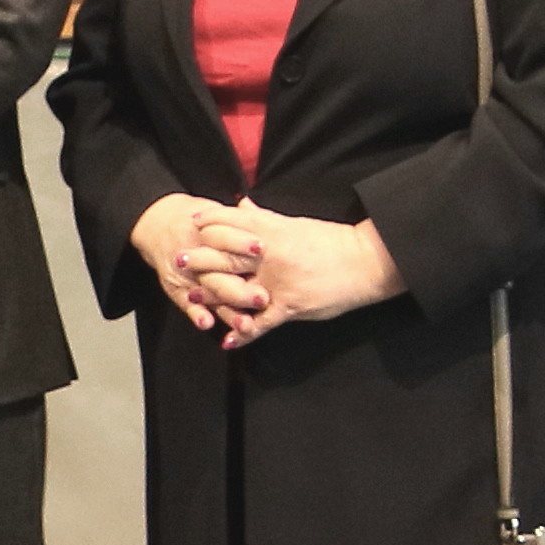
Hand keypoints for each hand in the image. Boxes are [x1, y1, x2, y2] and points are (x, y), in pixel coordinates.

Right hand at [129, 193, 261, 333]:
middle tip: (262, 299)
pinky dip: (196, 314)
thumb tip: (249, 206)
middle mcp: (203, 260)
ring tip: (245, 325)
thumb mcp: (217, 213)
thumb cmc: (197, 221)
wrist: (159, 224)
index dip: (244, 244)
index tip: (261, 249)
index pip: (230, 240)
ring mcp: (192, 277)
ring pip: (212, 296)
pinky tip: (205, 323)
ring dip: (229, 312)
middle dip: (243, 290)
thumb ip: (240, 216)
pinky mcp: (179, 291)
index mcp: (214, 238)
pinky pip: (187, 305)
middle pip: (224, 275)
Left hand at [187, 201, 400, 342]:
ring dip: (212, 295)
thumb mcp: (296, 225)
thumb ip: (265, 218)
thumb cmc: (332, 241)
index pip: (233, 224)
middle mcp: (270, 256)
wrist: (366, 261)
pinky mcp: (289, 306)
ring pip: (237, 290)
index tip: (191, 222)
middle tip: (178, 261)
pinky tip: (228, 340)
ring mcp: (278, 283)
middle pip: (226, 256)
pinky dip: (244, 333)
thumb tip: (242, 203)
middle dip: (200, 259)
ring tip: (191, 298)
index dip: (210, 222)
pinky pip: (261, 323)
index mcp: (273, 232)